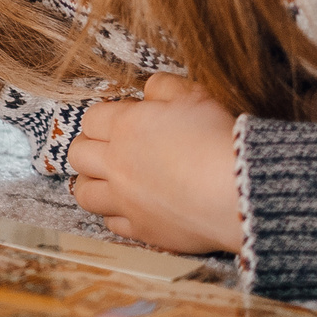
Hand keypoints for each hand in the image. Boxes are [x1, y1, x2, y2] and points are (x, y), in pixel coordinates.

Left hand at [68, 73, 242, 254]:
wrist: (238, 190)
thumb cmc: (217, 139)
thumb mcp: (194, 96)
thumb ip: (165, 87)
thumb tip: (148, 89)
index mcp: (124, 127)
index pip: (91, 119)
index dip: (105, 118)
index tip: (122, 122)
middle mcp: (116, 164)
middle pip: (78, 155)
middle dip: (90, 148)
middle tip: (109, 149)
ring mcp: (125, 200)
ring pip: (84, 192)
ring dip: (93, 183)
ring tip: (111, 180)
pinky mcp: (141, 229)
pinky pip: (111, 223)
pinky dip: (116, 214)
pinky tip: (133, 207)